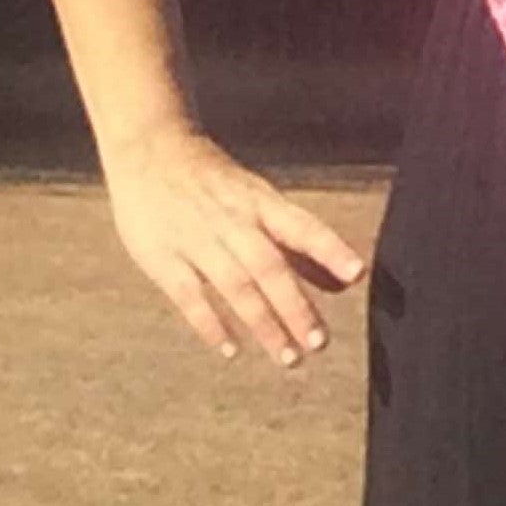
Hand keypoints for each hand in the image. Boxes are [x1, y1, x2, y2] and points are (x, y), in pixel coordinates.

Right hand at [105, 123, 365, 368]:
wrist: (148, 147)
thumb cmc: (216, 183)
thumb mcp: (262, 202)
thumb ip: (300, 246)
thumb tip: (346, 284)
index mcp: (261, 204)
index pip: (302, 226)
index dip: (330, 249)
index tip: (357, 273)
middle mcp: (233, 221)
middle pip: (269, 267)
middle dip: (295, 307)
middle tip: (318, 343)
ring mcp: (196, 239)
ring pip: (235, 286)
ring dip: (263, 324)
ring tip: (287, 358)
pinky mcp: (162, 257)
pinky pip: (189, 296)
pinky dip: (210, 324)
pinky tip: (231, 350)